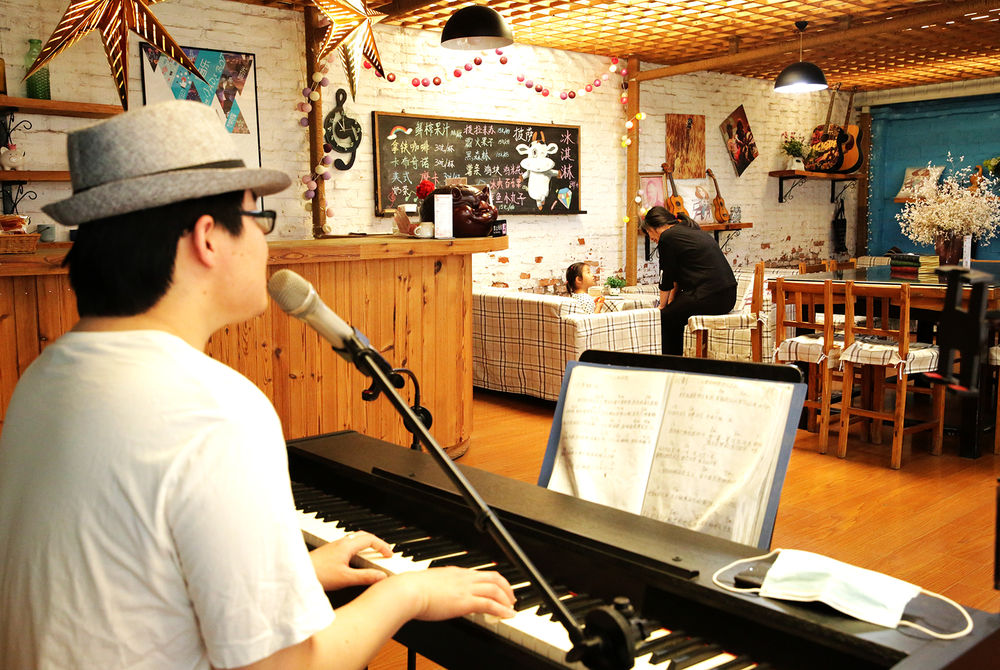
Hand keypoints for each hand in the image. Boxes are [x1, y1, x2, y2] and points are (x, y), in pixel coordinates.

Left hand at [310, 531, 392, 589]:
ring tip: (371, 555)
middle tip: (383, 551)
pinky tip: (353, 561)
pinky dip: (356, 549)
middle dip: (376, 542)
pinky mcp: (328, 552)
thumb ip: (365, 577)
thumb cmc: (318, 574)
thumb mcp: (346, 578)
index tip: (389, 554)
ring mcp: (333, 547)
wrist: (296, 574)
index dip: (382, 546)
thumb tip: (382, 576)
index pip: (370, 539)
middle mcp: (340, 543)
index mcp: (347, 546)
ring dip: (365, 545)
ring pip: (354, 540)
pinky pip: (347, 545)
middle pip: (363, 536)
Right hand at [392, 567, 515, 620]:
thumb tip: (437, 596)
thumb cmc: (410, 590)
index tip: (496, 589)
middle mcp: (463, 577)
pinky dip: (502, 609)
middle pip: (493, 577)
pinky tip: (508, 615)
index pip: (480, 574)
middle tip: (511, 598)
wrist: (407, 591)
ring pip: (496, 589)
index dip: (492, 582)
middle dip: (506, 587)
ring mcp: (465, 588)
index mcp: (454, 573)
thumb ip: (437, 589)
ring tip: (511, 608)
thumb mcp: (428, 585)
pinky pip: (490, 603)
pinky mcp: (465, 601)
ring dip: (507, 599)